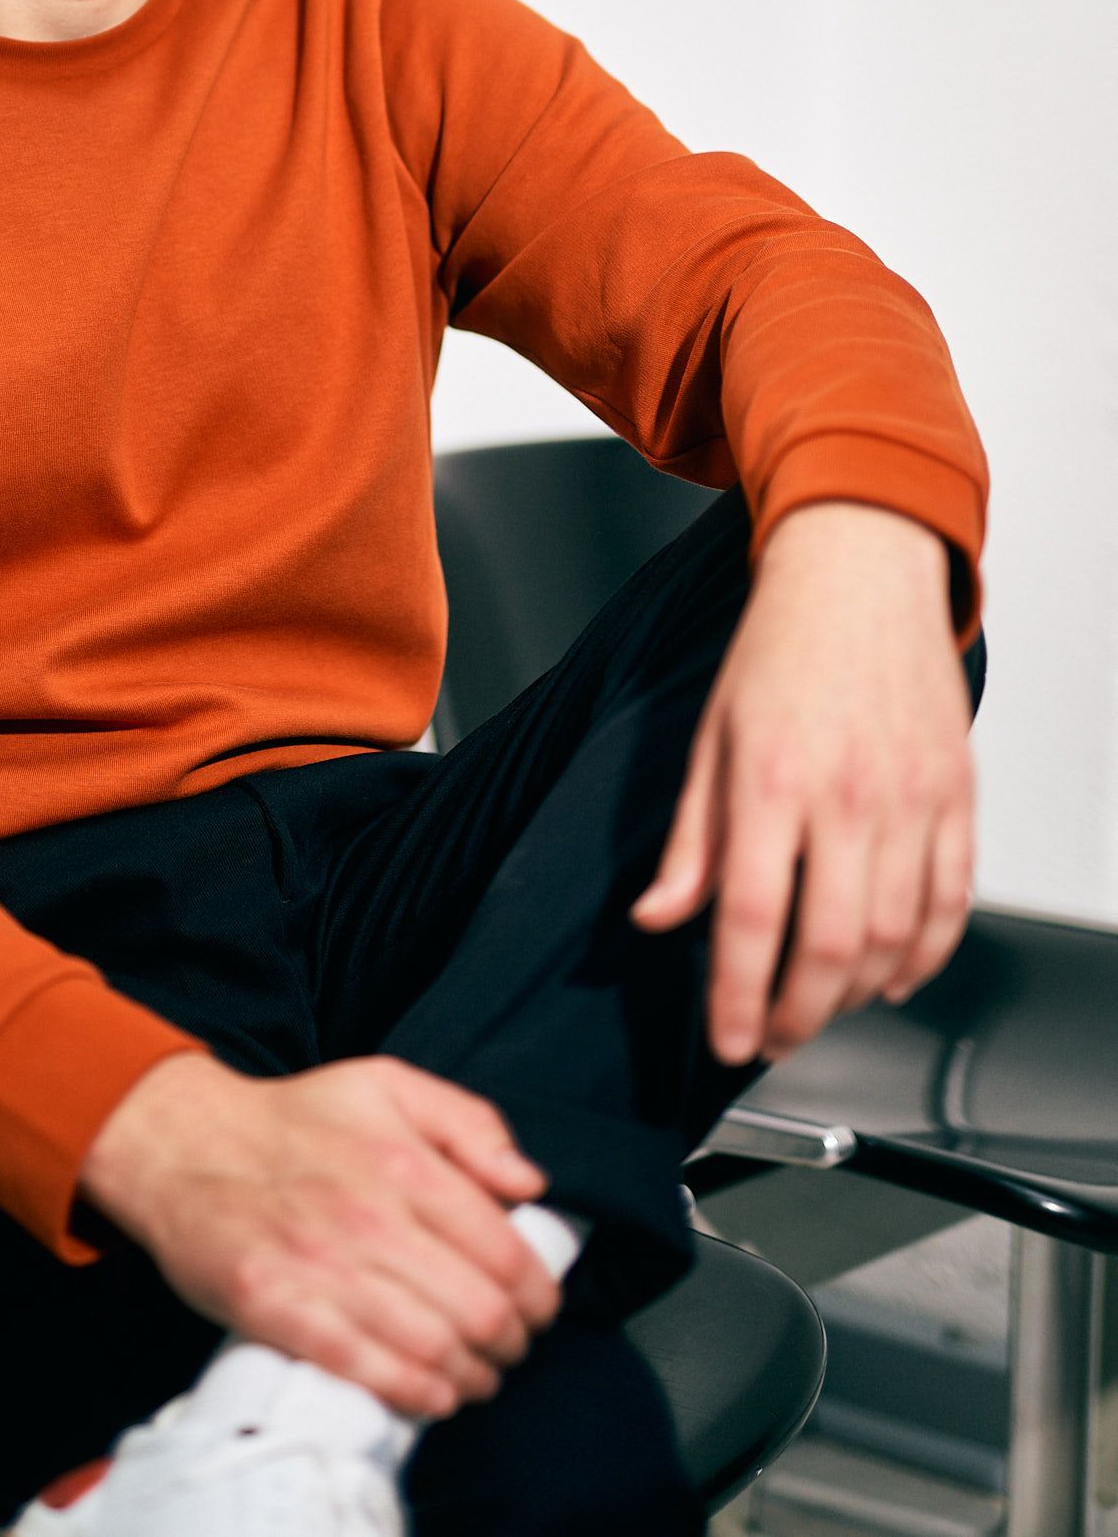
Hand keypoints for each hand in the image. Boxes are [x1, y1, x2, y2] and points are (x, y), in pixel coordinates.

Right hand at [76, 1051, 563, 1419]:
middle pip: (478, 1310)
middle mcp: (369, 1218)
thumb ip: (470, 1122)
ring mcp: (321, 1267)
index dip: (537, 1294)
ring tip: (476, 1375)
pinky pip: (364, 1369)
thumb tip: (528, 1182)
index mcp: (404, 1163)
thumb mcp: (387, 1084)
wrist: (186, 1145)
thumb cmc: (295, 1120)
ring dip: (471, 1376)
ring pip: (430, 1348)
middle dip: (510, 1342)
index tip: (537, 1307)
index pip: (505, 1252)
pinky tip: (433, 1394)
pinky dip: (413, 1393)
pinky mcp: (276, 1308)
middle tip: (510, 1347)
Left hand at [632, 500, 974, 1065]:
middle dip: (797, 1014)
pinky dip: (925, 956)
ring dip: (857, 994)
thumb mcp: (709, 738)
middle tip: (770, 1035)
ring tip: (821, 1006)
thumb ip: (689, 840)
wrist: (859, 576)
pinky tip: (892, 975)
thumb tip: (655, 917)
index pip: (749, 917)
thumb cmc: (780, 650)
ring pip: (894, 937)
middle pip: (829, 945)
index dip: (735, 993)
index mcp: (771, 780)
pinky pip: (951, 903)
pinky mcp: (956, 796)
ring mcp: (912, 799)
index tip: (725, 1036)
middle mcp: (847, 796)